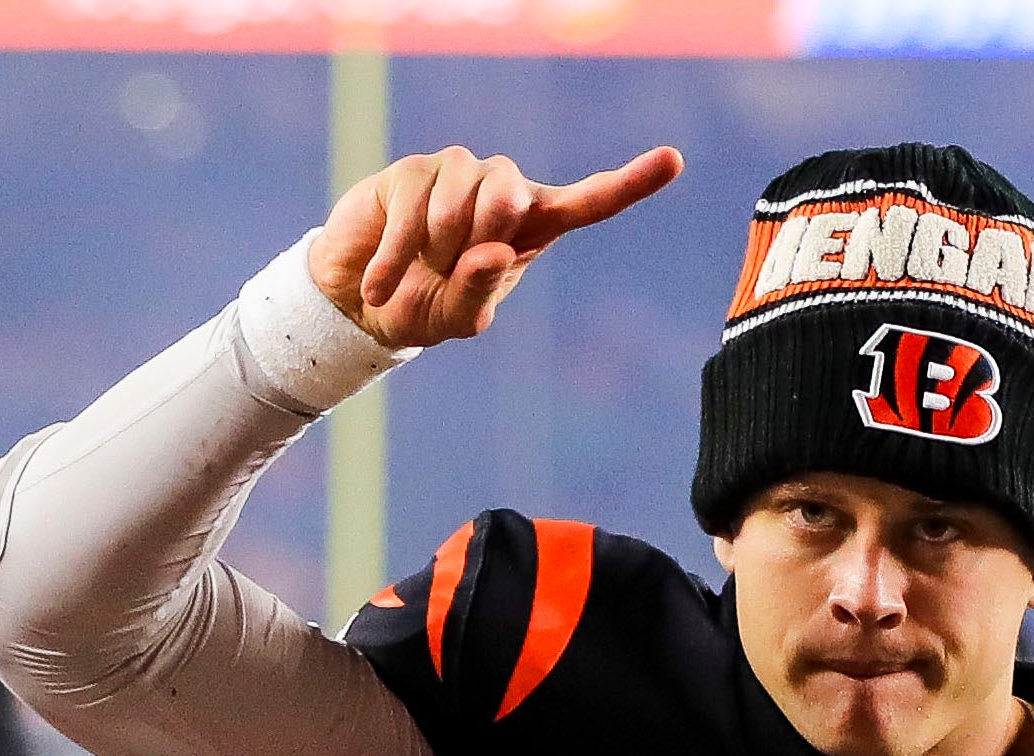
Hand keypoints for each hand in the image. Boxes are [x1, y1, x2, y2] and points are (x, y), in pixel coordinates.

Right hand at [310, 143, 683, 349]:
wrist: (360, 300)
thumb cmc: (423, 306)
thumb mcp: (459, 317)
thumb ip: (480, 290)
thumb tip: (492, 251)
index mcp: (535, 226)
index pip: (590, 201)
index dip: (631, 182)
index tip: (673, 159)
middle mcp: (503, 190)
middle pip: (511, 197)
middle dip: (475, 243)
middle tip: (449, 268)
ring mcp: (459, 173)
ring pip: (459, 203)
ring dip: (434, 249)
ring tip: (420, 265)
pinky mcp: (413, 170)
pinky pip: (412, 211)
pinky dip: (396, 259)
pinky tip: (381, 284)